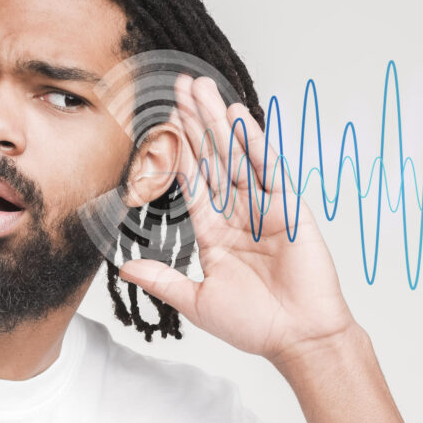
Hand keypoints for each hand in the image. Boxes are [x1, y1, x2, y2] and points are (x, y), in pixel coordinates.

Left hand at [118, 74, 357, 364]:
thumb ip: (163, 279)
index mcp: (216, 235)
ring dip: (218, 122)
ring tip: (202, 88)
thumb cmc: (255, 325)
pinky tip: (239, 116)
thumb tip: (124, 268)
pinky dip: (254, 142)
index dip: (177, 150)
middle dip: (196, 122)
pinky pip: (268, 169)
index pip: (192, 182)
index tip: (163, 120)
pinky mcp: (289, 208)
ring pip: (236, 156)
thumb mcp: (198, 302)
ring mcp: (265, 208)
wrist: (299, 337)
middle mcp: (239, 215)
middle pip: (213, 159)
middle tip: (180, 86)